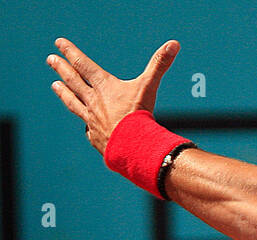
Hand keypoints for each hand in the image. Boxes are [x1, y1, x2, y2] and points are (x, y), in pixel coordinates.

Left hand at [47, 38, 179, 153]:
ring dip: (64, 93)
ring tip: (55, 86)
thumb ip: (159, 64)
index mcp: (104, 86)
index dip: (70, 52)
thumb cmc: (140, 114)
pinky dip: (87, 126)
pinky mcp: (95, 137)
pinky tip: (86, 126)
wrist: (133, 145)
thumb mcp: (149, 86)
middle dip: (61, 68)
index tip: (59, 44)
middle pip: (73, 81)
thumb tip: (173, 44)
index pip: (83, 65)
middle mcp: (93, 101)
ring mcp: (92, 119)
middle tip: (51, 60)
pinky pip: (89, 129)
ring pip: (73, 102)